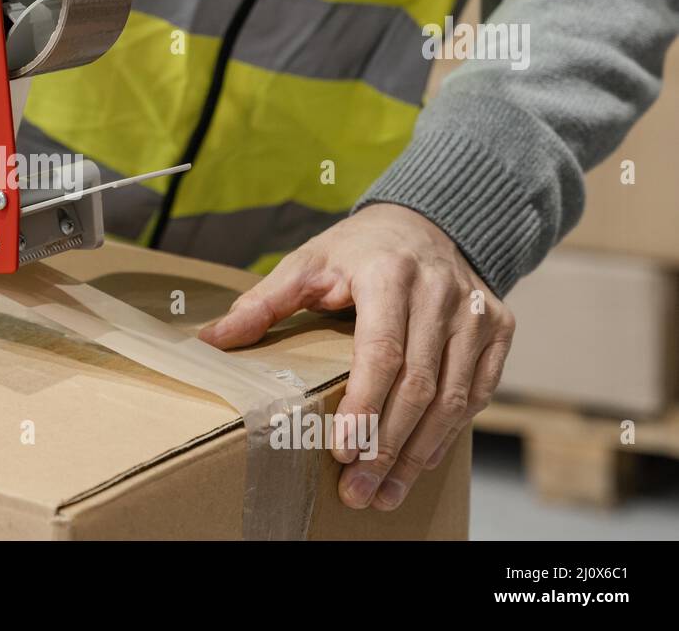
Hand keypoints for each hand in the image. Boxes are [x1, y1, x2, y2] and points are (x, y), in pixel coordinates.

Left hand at [198, 203, 515, 510]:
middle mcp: (441, 292)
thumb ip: (263, 303)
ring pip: (454, 396)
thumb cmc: (358, 251)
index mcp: (388, 274)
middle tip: (358, 489)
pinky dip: (450, 431)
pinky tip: (420, 461)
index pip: (381, 351)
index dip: (364, 405)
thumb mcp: (307, 263)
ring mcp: (477, 311)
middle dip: (387, 445)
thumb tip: (210, 340)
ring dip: (419, 451)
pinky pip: (479, 390)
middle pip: (419, 384)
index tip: (342, 449)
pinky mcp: (501, 327)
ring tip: (385, 491)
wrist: (426, 221)